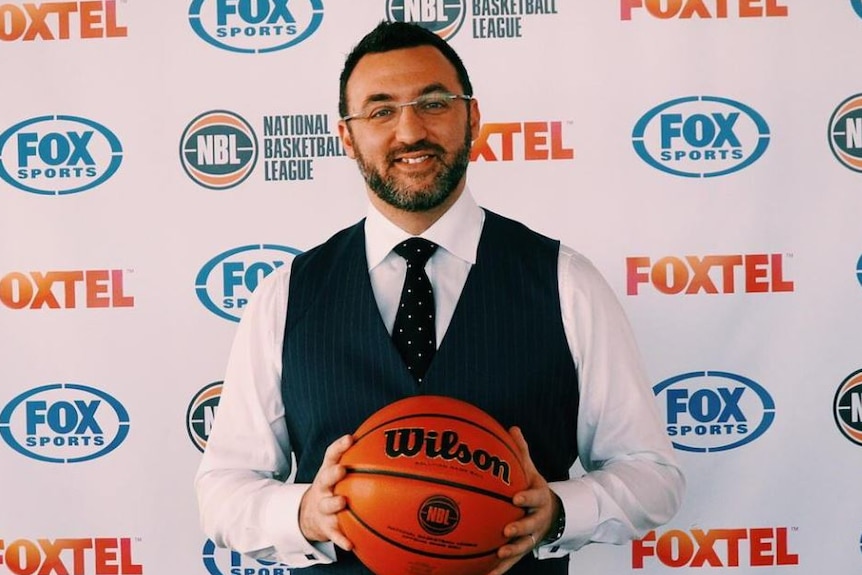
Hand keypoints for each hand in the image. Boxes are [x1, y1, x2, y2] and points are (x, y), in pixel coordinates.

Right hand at [298, 434, 353, 550]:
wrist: (309, 515)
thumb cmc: (333, 489)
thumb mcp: (337, 474)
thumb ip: (358, 461)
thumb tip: (388, 446)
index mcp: (328, 473)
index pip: (331, 456)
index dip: (339, 446)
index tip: (350, 438)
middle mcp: (323, 489)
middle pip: (325, 479)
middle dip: (332, 474)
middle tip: (341, 470)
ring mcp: (323, 508)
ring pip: (326, 506)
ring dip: (334, 504)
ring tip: (342, 502)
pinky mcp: (326, 527)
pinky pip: (334, 534)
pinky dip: (341, 539)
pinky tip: (350, 544)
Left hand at [488, 426, 560, 574]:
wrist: (552, 513)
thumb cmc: (534, 488)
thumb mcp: (531, 470)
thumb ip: (521, 452)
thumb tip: (512, 427)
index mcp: (539, 498)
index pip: (535, 497)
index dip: (527, 498)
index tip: (516, 498)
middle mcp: (538, 519)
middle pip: (531, 526)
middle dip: (520, 528)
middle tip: (507, 530)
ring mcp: (531, 536)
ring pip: (524, 546)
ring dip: (512, 552)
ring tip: (499, 555)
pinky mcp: (523, 549)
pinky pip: (511, 561)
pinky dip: (500, 569)